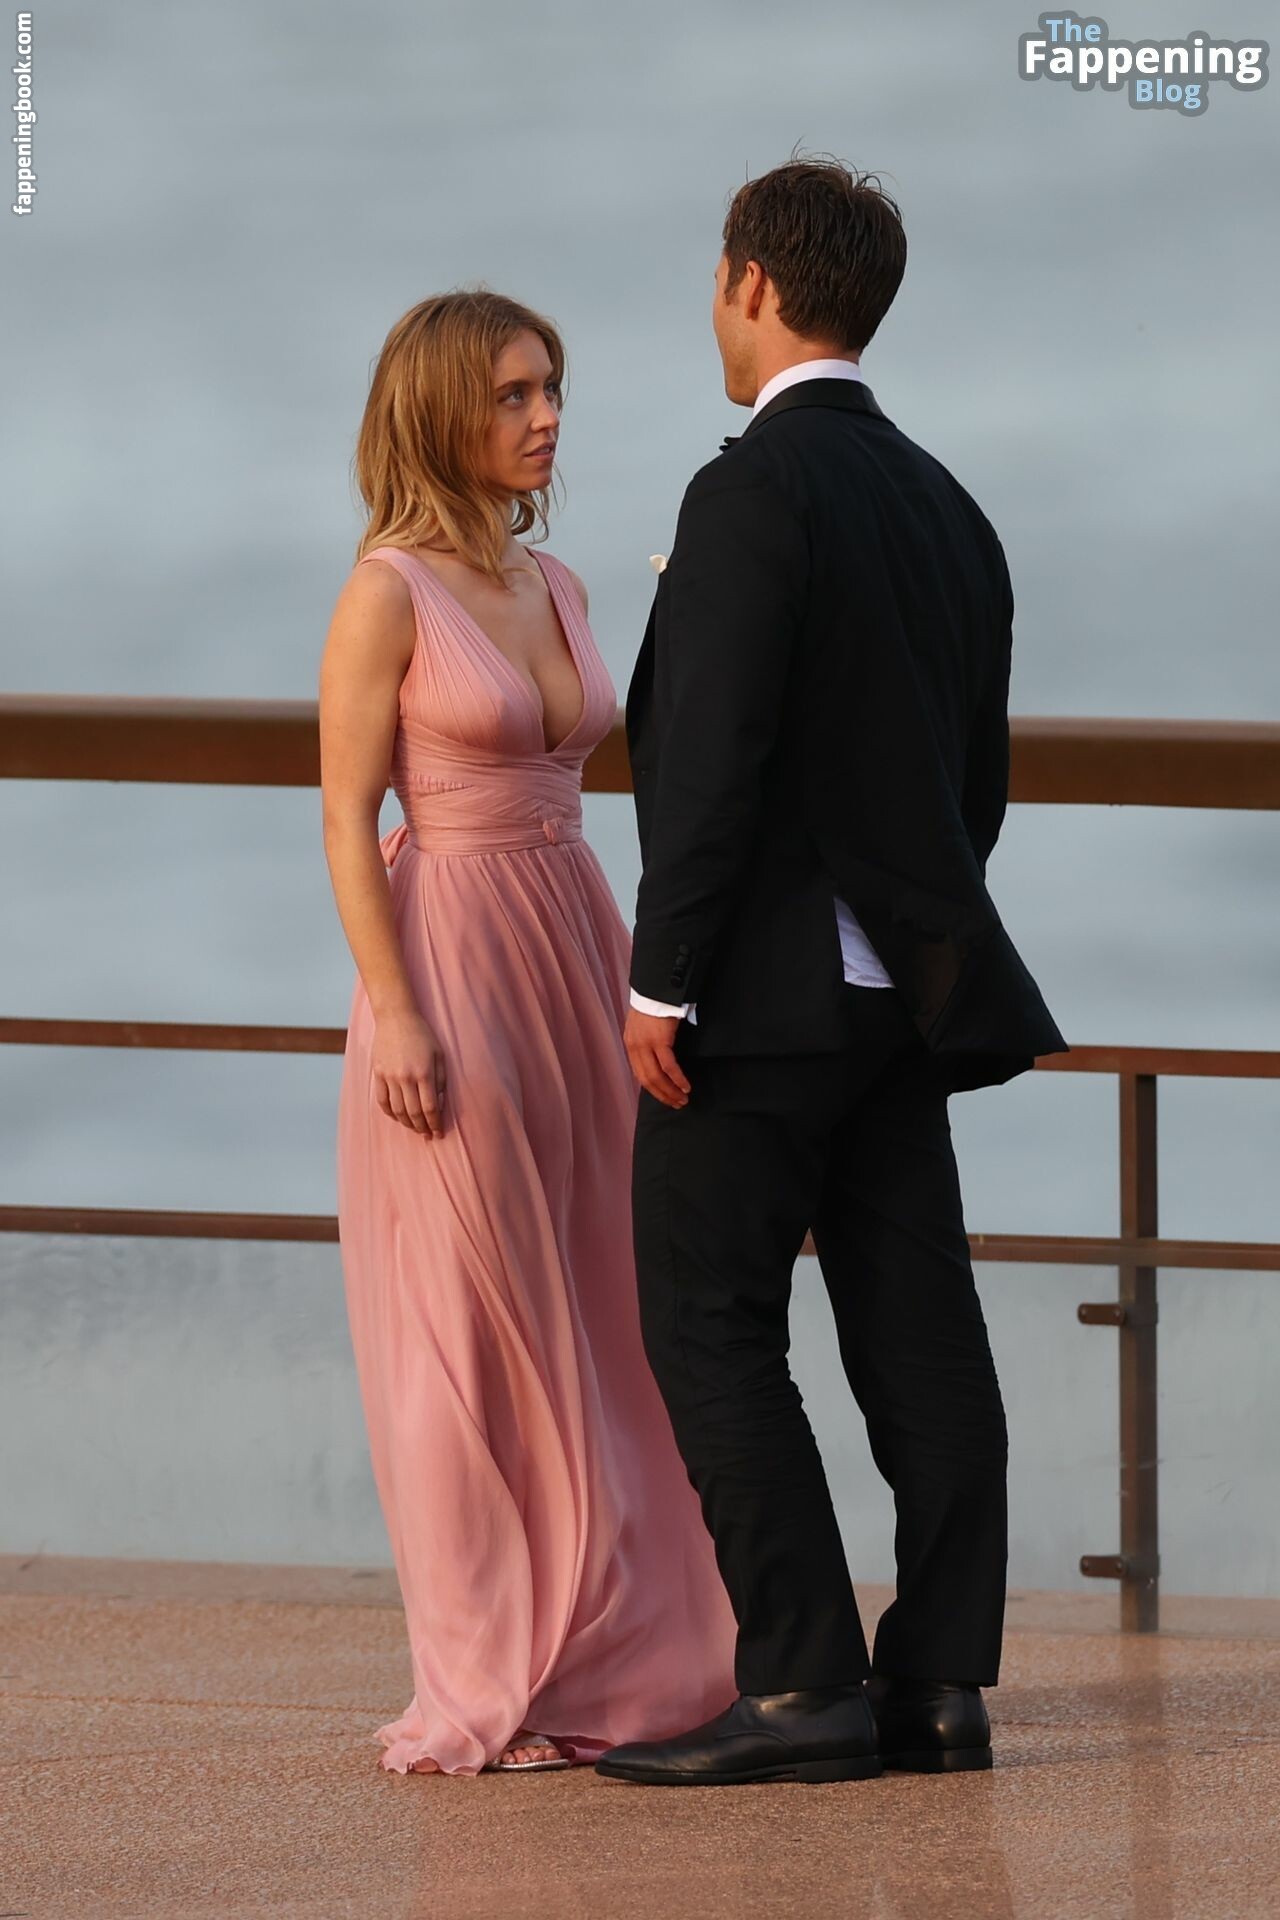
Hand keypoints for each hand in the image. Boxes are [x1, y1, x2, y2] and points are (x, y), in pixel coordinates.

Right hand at [372, 1009, 446, 1137]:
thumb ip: (441, 1080)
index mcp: (424, 1072)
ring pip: (397, 1110)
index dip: (435, 1124)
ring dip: (407, 1123)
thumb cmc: (422, 1035)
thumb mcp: (439, 1055)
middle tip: (427, 1135)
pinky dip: (390, 1113)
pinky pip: (382, 1101)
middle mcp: (406, 1077)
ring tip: (415, 1128)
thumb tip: (439, 1104)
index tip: (438, 1132)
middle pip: (413, 1113)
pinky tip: (397, 1117)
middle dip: (422, 1127)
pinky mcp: (378, 1074)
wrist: (396, 1017)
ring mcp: (389, 1076)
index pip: (430, 1108)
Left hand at [623, 1008, 690, 1108]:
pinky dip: (677, 1079)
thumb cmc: (653, 1005)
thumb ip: (647, 1043)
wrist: (655, 989)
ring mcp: (646, 1045)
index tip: (665, 1098)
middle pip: (647, 1080)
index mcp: (631, 1045)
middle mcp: (635, 1047)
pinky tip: (685, 1086)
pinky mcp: (659, 1041)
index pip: (640, 1075)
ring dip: (671, 1091)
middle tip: (676, 1104)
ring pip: (657, 1077)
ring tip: (682, 1099)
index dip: (653, 1090)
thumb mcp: (644, 1026)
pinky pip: (668, 1066)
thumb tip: (657, 1060)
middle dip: (663, 1095)